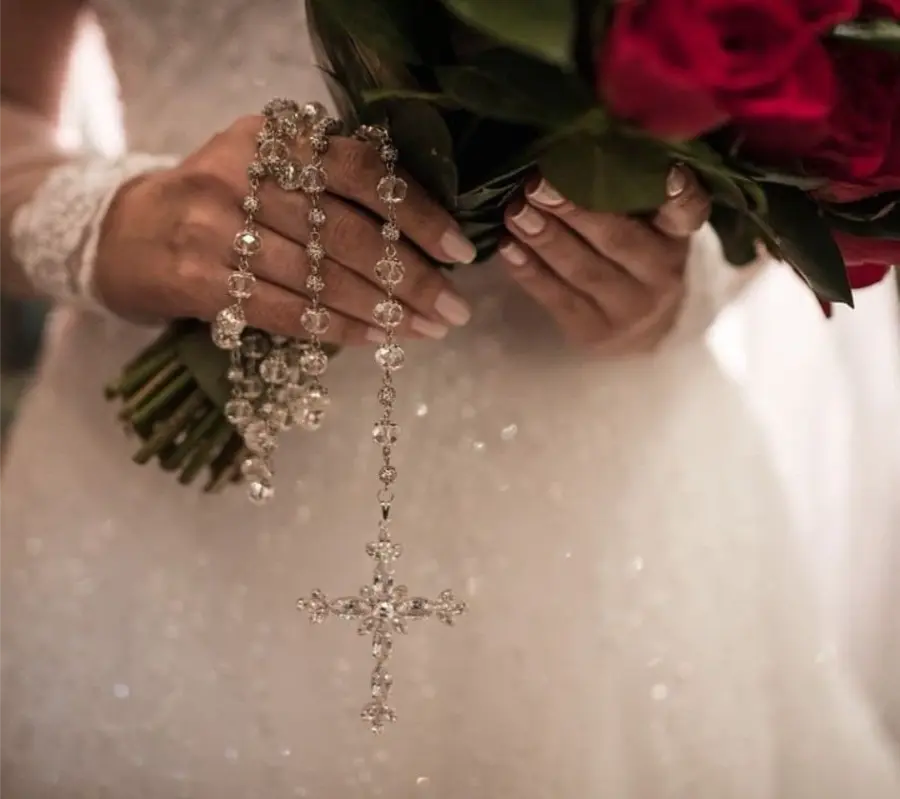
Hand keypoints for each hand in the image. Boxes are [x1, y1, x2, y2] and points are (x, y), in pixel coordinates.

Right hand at [94, 116, 475, 343]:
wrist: (127, 233)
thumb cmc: (223, 201)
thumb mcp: (269, 166)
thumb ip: (331, 182)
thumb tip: (423, 232)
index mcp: (272, 136)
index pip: (362, 170)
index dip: (418, 212)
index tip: (461, 251)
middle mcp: (242, 173)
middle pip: (346, 233)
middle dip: (411, 276)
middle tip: (455, 308)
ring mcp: (215, 227)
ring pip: (320, 278)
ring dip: (385, 311)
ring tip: (429, 330)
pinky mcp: (199, 280)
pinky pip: (288, 312)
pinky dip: (340, 329)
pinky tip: (378, 341)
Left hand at [498, 166, 710, 353]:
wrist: (643, 334)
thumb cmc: (636, 261)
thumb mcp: (649, 227)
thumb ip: (628, 194)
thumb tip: (576, 142)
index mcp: (676, 238)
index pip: (689, 212)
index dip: (679, 194)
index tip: (668, 172)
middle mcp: (660, 275)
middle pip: (618, 240)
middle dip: (574, 209)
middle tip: (538, 183)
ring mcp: (628, 309)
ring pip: (582, 270)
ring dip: (545, 238)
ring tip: (516, 211)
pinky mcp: (594, 332)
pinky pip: (556, 299)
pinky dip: (528, 271)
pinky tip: (507, 246)